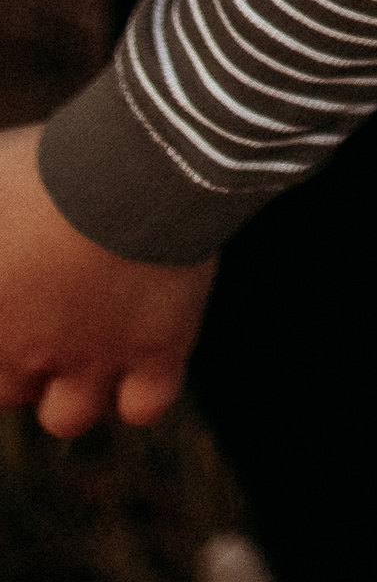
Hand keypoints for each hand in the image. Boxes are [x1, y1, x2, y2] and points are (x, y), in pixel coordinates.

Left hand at [0, 123, 212, 437]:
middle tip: (46, 313)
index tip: (15, 300)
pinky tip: (142, 358)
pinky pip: (144, 407)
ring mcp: (91, 358)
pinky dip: (141, 393)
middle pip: (10, 391)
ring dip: (71, 392)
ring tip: (88, 344)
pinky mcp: (156, 351)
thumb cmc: (44, 165)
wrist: (131, 163)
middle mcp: (25, 351)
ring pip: (66, 418)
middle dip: (23, 364)